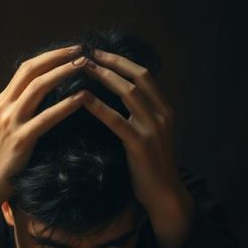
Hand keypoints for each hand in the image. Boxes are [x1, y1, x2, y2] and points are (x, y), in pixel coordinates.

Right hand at [0, 46, 88, 240]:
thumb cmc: (5, 154)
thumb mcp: (9, 124)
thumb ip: (22, 106)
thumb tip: (47, 89)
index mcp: (2, 100)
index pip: (26, 68)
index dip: (49, 55)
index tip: (70, 49)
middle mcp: (4, 106)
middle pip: (32, 71)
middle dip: (58, 57)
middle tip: (81, 50)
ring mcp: (11, 122)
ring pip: (38, 87)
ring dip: (63, 73)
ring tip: (84, 66)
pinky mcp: (21, 139)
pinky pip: (47, 117)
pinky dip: (66, 105)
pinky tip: (82, 98)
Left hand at [81, 50, 194, 247]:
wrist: (164, 195)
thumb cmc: (150, 166)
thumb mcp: (149, 134)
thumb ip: (138, 115)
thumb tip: (115, 96)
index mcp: (164, 109)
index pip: (143, 74)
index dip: (121, 61)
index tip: (99, 52)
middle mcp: (162, 114)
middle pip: (137, 76)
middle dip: (112, 61)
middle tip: (87, 53)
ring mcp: (153, 129)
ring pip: (129, 93)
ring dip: (104, 77)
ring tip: (82, 68)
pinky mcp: (141, 145)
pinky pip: (117, 120)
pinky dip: (99, 106)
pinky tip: (83, 98)